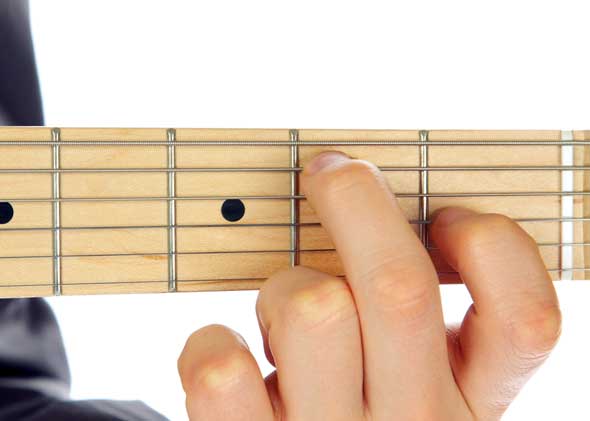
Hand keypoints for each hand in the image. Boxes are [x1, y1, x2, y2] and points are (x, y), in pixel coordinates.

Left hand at [178, 152, 560, 420]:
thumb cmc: (365, 413)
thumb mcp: (419, 379)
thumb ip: (419, 320)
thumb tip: (377, 205)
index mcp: (468, 401)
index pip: (526, 320)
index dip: (489, 244)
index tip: (444, 219)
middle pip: (398, 286)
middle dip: (356, 199)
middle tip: (330, 173)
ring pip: (310, 310)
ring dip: (284, 288)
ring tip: (281, 314)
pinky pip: (222, 367)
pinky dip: (212, 341)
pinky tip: (235, 354)